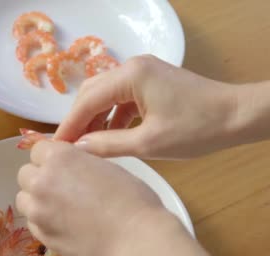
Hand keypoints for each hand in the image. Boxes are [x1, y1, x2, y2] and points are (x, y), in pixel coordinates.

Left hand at [16, 139, 177, 255]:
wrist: (135, 240)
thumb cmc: (132, 200)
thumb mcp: (107, 167)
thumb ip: (79, 163)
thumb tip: (70, 167)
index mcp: (59, 157)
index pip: (38, 150)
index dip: (50, 158)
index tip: (62, 167)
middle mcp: (42, 181)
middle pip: (26, 174)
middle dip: (40, 178)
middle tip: (63, 189)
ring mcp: (38, 210)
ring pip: (24, 199)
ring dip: (37, 200)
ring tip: (61, 209)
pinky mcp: (41, 235)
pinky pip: (32, 222)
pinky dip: (43, 222)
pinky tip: (64, 226)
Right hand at [54, 54, 240, 158]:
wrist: (239, 116)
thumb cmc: (197, 129)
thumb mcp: (148, 142)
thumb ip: (108, 144)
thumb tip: (78, 149)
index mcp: (130, 75)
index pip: (87, 101)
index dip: (69, 125)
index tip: (56, 147)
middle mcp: (133, 67)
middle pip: (92, 93)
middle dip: (78, 121)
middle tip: (67, 148)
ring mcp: (143, 73)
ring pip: (105, 96)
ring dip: (94, 119)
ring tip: (85, 146)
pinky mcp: (151, 82)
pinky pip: (121, 98)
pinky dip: (111, 117)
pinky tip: (108, 137)